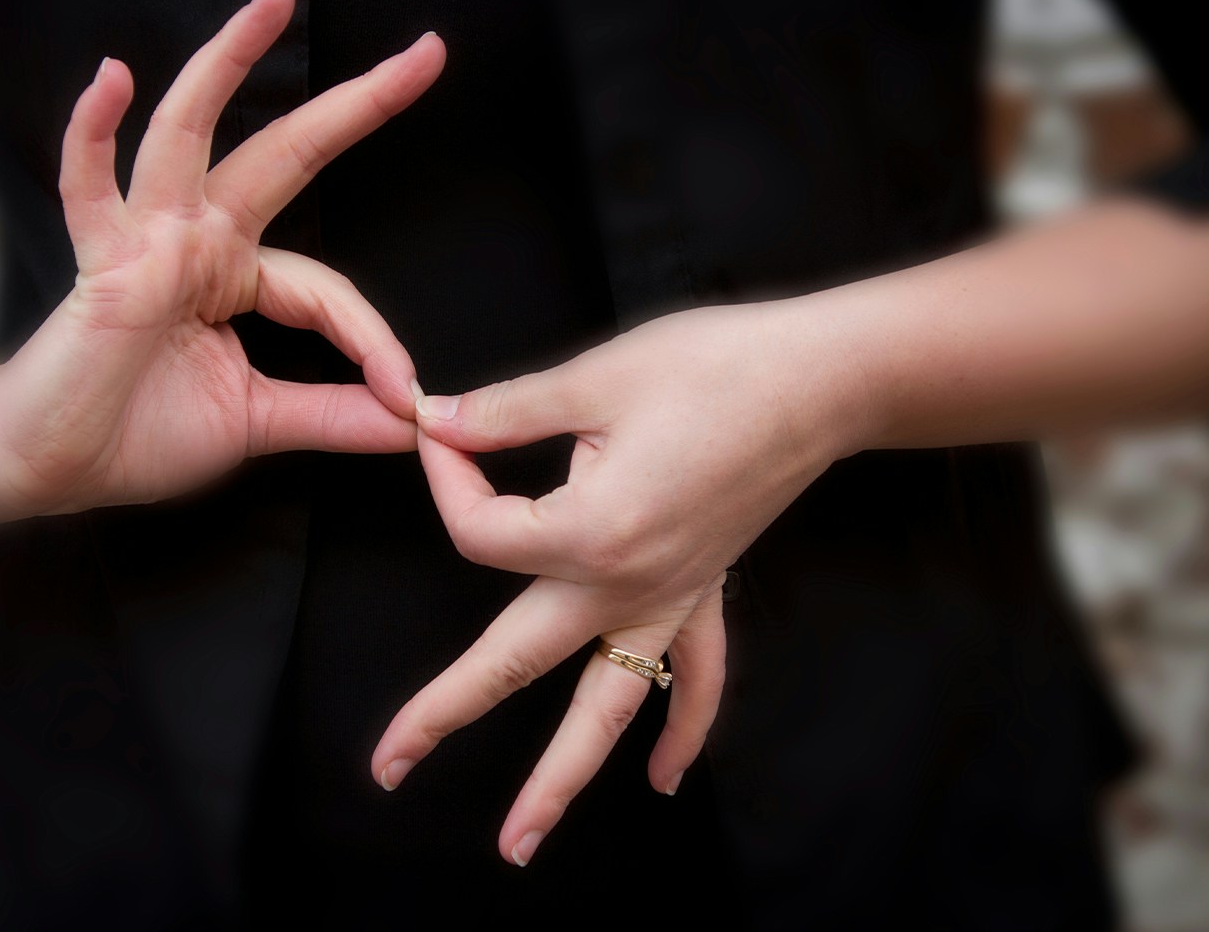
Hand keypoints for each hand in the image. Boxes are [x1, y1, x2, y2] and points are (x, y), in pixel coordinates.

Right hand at [0, 0, 445, 514]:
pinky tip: (112, 79)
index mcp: (236, 277)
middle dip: (356, 105)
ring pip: (191, 132)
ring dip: (229, 62)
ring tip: (275, 3)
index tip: (404, 392)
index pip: (326, 287)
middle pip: (287, 153)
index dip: (370, 338)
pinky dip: (94, 132)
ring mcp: (149, 239)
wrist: (53, 466)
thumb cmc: (139, 435)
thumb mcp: (257, 423)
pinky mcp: (102, 259)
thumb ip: (330, 416)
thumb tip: (413, 425)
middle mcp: (199, 241)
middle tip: (424, 54)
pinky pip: (91, 186)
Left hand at [372, 301, 867, 865]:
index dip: (443, 477)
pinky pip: (697, 680)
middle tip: (387, 768)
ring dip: (561, 778)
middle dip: (444, 714)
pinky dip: (683, 731)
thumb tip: (431, 419)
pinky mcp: (704, 591)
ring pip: (607, 707)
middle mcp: (626, 586)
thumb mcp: (595, 377)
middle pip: (514, 664)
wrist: (821, 380)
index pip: (478, 532)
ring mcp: (670, 600)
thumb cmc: (714, 365)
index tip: (436, 428)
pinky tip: (666, 779)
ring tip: (520, 842)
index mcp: (589, 531)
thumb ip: (503, 413)